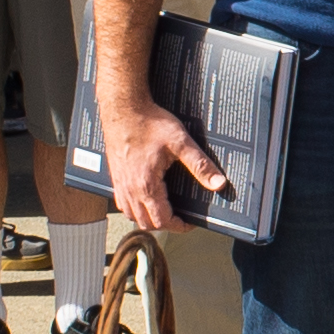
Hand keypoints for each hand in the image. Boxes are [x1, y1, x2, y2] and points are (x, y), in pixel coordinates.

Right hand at [98, 94, 223, 230]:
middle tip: (181, 217)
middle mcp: (130, 189)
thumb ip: (200, 165)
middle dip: (166, 225)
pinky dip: (135, 209)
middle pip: (146, 223)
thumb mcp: (180, 142)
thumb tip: (219, 183)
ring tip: (166, 211)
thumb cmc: (148, 122)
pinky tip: (146, 199)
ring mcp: (120, 184)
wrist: (123, 107)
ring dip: (149, 219)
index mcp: (146, 184)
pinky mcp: (115, 177)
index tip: (191, 222)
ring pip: (132, 216)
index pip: (162, 220)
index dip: (179, 226)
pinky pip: (122, 204)